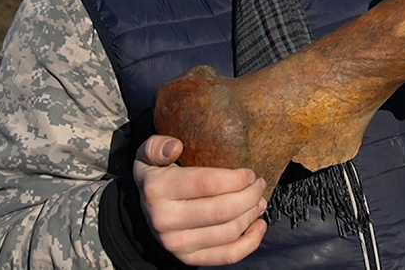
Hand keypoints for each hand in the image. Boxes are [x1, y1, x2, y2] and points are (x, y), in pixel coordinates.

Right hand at [134, 135, 267, 265]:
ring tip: (259, 200)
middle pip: (223, 210)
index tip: (249, 173)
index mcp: (157, 189)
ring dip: (252, 215)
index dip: (237, 179)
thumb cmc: (157, 175)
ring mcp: (176, 244)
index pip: (207, 183)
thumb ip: (157, 146)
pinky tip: (259, 225)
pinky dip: (250, 242)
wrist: (145, 209)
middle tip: (259, 184)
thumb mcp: (149, 154)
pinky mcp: (188, 259)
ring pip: (228, 232)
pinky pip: (227, 256)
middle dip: (250, 196)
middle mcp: (164, 220)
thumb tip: (175, 147)